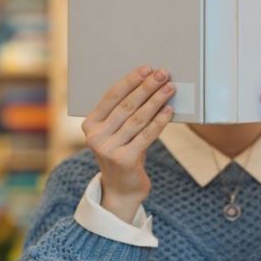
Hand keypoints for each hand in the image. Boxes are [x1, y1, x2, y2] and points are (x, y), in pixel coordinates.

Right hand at [81, 65, 174, 222]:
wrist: (122, 190)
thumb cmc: (123, 154)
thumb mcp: (117, 133)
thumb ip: (125, 114)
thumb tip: (149, 86)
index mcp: (90, 124)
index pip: (111, 97)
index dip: (130, 81)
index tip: (146, 69)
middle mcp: (95, 136)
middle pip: (126, 106)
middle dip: (147, 88)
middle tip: (162, 74)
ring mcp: (109, 149)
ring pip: (138, 119)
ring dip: (156, 101)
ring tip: (170, 89)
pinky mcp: (125, 160)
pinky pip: (147, 135)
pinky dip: (160, 121)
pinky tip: (169, 111)